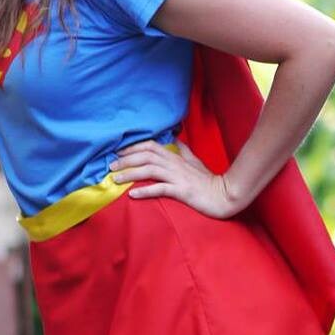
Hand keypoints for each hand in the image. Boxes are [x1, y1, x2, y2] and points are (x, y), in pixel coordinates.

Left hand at [110, 140, 241, 218]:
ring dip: (130, 174)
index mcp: (175, 155)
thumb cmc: (207, 180)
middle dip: (125, 159)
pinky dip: (145, 191)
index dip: (132, 148)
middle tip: (110, 166)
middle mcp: (174, 163)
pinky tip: (132, 195)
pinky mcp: (182, 191)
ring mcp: (178, 176)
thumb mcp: (194, 161)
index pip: (149, 146)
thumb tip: (174, 139)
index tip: (117, 152)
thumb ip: (182, 150)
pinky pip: (160, 189)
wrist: (224, 195)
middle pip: (145, 156)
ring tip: (115, 180)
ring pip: (149, 170)